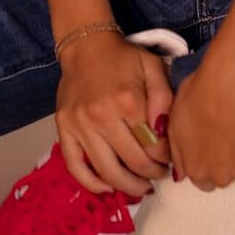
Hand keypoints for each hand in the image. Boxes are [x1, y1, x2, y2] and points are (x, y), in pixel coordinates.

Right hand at [55, 33, 173, 197]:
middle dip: (152, 174)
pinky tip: (108, 188)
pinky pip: (75, 167)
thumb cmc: (123, 58)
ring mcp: (80, 126)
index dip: (166, 158)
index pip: (153, 145)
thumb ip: (163, 98)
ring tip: (141, 187)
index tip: (170, 158)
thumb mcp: (152, 67)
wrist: (86, 46)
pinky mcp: (64, 130)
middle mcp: (102, 116)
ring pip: (106, 171)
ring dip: (128, 186)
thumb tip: (163, 132)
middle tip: (160, 174)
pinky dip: (92, 184)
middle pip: (133, 163)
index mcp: (128, 101)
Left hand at [165, 42, 234, 191]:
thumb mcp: (174, 123)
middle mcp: (220, 178)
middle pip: (222, 177)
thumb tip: (180, 173)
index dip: (205, 161)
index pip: (201, 180)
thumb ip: (177, 153)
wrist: (233, 82)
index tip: (209, 143)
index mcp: (196, 171)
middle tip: (226, 134)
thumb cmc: (199, 96)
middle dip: (223, 162)